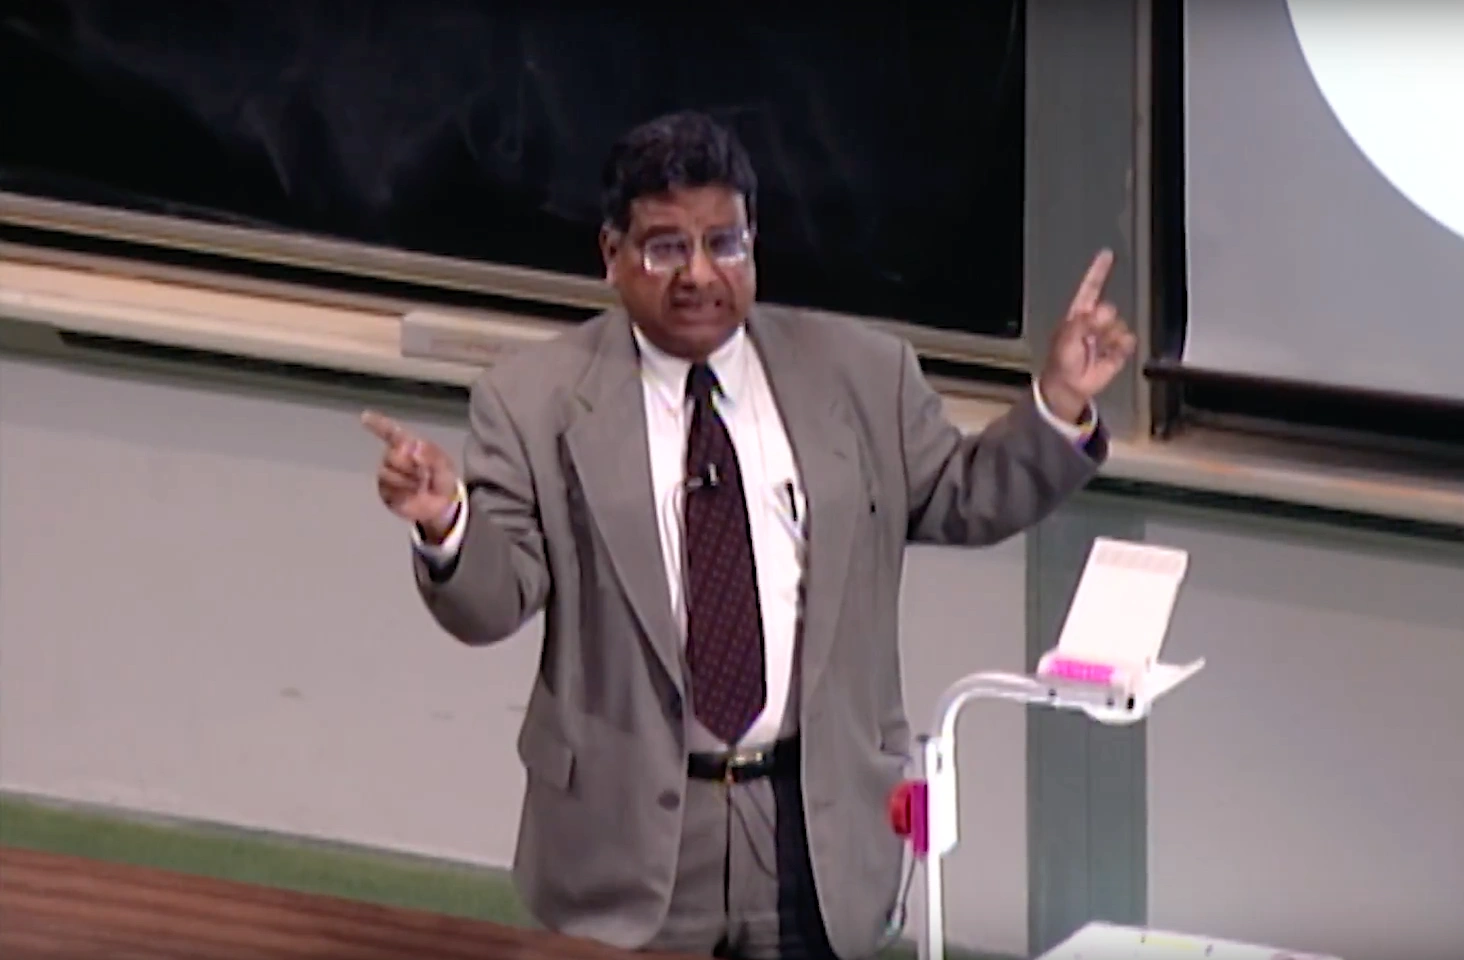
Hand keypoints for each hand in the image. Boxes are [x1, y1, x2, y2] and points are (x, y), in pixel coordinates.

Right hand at [361, 410, 460, 539]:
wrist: (440, 506)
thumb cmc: (442, 480)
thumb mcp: (444, 466)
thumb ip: (432, 455)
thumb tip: (414, 447)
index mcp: (409, 446)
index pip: (391, 432)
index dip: (378, 424)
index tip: (365, 416)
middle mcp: (395, 456)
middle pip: (392, 455)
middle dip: (409, 465)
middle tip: (424, 473)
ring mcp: (387, 473)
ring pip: (388, 472)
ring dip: (408, 480)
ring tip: (420, 485)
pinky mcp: (384, 489)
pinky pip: (388, 487)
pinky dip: (403, 490)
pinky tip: (412, 492)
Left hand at [1037, 249, 1137, 422]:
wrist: (1070, 386)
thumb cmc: (1062, 361)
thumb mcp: (1065, 339)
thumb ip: (1081, 323)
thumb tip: (1099, 312)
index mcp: (1079, 314)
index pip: (1090, 287)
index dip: (1099, 271)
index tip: (1107, 253)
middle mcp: (1095, 321)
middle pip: (1109, 309)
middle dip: (1102, 321)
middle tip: (1090, 336)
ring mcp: (1108, 335)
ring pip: (1120, 326)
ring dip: (1109, 338)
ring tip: (1095, 350)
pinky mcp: (1118, 349)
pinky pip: (1128, 341)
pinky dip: (1121, 348)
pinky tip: (1109, 355)